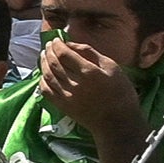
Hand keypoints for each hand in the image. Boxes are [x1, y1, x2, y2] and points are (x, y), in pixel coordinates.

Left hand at [36, 32, 147, 148]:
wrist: (118, 123)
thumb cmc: (121, 93)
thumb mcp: (112, 67)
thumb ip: (91, 53)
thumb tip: (71, 44)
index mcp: (89, 72)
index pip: (64, 54)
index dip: (57, 44)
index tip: (56, 39)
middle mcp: (75, 84)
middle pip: (54, 63)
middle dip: (49, 51)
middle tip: (49, 45)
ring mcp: (67, 97)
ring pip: (47, 75)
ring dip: (43, 63)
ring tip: (44, 55)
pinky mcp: (63, 107)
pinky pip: (46, 91)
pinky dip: (42, 80)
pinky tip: (44, 74)